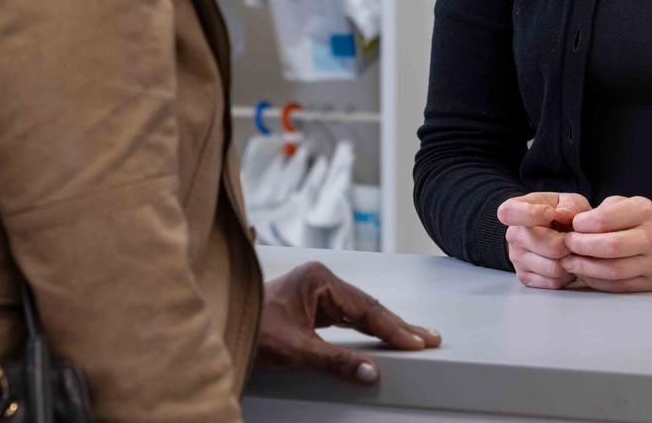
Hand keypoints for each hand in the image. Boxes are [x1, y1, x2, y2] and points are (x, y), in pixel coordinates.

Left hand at [258, 261, 440, 384]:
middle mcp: (320, 281)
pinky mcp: (312, 308)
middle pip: (368, 307)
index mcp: (318, 279)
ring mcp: (316, 293)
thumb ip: (335, 361)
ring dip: (385, 327)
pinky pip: (348, 319)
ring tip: (414, 338)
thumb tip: (369, 371)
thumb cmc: (249, 329)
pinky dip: (367, 330)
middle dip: (398, 326)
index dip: (394, 329)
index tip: (417, 343)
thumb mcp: (295, 349)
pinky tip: (382, 337)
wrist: (222, 327)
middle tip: (429, 339)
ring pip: (360, 313)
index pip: (366, 308)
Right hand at [497, 191, 591, 289]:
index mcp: (515, 209)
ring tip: (572, 250)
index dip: (532, 214)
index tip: (551, 213)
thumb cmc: (560, 214)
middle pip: (550, 246)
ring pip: (554, 268)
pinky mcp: (525, 278)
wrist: (552, 233)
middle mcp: (512, 235)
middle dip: (569, 244)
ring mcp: (517, 259)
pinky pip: (553, 282)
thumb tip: (565, 215)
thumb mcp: (569, 201)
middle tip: (575, 238)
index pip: (510, 213)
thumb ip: (570, 206)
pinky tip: (565, 262)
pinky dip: (566, 276)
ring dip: (570, 261)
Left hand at [561, 196, 651, 292]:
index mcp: (644, 211)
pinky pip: (618, 286)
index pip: (605, 219)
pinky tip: (585, 273)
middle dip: (581, 247)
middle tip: (566, 245)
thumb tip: (567, 224)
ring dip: (585, 268)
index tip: (572, 226)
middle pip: (610, 247)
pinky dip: (596, 281)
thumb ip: (600, 212)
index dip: (581, 225)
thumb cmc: (644, 221)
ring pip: (613, 271)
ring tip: (569, 261)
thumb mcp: (626, 204)